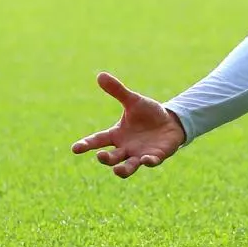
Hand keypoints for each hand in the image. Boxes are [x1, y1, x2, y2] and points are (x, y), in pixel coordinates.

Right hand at [71, 72, 185, 178]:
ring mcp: (139, 154)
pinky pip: (150, 163)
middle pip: (110, 158)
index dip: (86, 144)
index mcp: (116, 135)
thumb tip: (100, 75)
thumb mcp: (134, 101)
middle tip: (101, 156)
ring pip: (127, 168)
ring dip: (122, 170)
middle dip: (105, 159)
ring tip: (117, 171)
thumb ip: (118, 91)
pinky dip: (148, 162)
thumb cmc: (149, 113)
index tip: (75, 148)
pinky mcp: (155, 157)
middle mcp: (125, 148)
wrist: (171, 122)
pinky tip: (147, 159)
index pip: (97, 140)